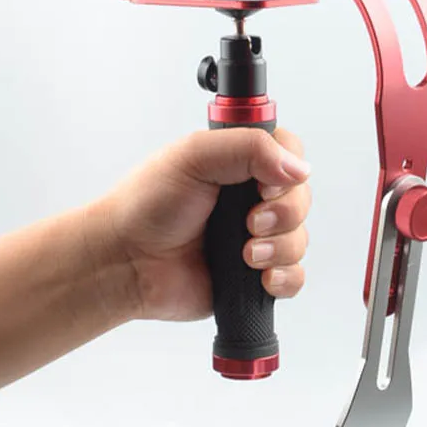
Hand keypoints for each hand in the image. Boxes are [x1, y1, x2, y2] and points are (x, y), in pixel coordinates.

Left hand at [97, 128, 311, 321]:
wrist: (124, 262)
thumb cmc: (146, 206)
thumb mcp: (193, 156)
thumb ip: (249, 148)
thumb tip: (298, 168)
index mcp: (240, 164)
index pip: (291, 154)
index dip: (289, 170)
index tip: (264, 185)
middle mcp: (251, 199)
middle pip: (301, 199)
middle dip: (283, 214)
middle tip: (249, 223)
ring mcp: (255, 238)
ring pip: (299, 240)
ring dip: (278, 248)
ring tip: (244, 255)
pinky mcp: (253, 276)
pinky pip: (293, 277)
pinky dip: (283, 278)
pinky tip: (258, 277)